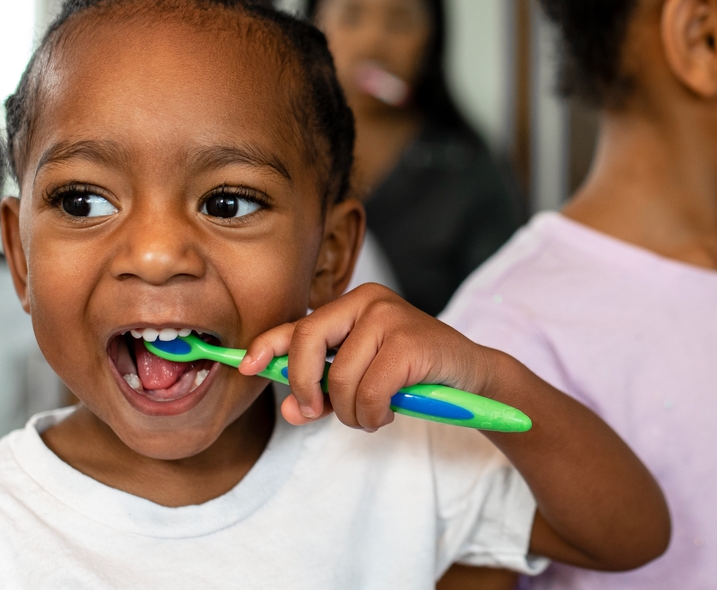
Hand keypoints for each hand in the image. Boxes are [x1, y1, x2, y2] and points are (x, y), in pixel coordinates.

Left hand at [239, 284, 496, 429]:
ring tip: (372, 413)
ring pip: (340, 379)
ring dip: (350, 413)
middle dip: (303, 386)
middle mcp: (367, 301)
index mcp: (350, 305)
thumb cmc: (411, 375)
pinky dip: (373, 415)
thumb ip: (323, 392)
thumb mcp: (361, 379)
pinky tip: (388, 411)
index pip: (297, 324)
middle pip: (308, 342)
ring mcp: (390, 317)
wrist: (470, 376)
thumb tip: (290, 411)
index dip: (267, 346)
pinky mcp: (411, 342)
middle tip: (313, 412)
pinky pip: (370, 392)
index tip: (246, 367)